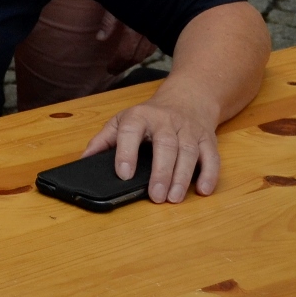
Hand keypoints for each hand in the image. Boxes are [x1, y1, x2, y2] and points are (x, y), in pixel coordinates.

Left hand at [81, 91, 222, 203]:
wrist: (187, 98)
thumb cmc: (150, 116)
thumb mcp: (122, 121)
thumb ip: (103, 140)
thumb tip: (83, 161)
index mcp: (139, 117)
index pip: (130, 131)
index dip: (126, 152)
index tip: (123, 174)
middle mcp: (165, 121)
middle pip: (165, 145)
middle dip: (160, 172)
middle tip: (155, 196)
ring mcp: (188, 130)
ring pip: (188, 152)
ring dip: (182, 177)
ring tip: (174, 198)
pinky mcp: (207, 139)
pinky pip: (211, 156)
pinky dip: (209, 174)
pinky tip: (203, 190)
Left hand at [96, 12, 157, 72]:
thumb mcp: (115, 6)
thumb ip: (108, 22)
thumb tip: (100, 38)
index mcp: (134, 30)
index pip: (125, 54)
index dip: (117, 64)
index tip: (109, 69)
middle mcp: (147, 34)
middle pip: (137, 57)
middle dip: (125, 66)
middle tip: (115, 71)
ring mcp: (156, 32)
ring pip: (147, 53)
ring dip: (135, 60)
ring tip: (124, 63)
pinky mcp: (162, 29)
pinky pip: (154, 45)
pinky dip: (145, 52)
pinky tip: (138, 52)